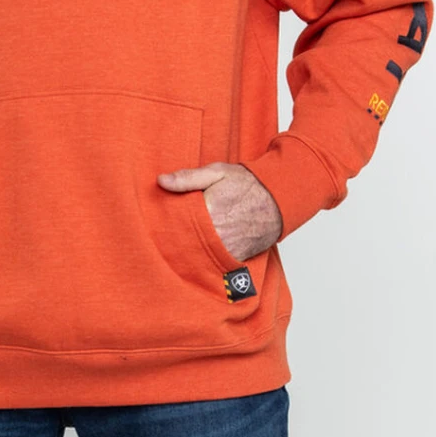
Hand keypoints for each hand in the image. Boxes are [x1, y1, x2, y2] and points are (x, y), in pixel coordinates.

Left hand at [157, 161, 282, 262]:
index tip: (155, 227)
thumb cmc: (248, 184)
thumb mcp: (217, 173)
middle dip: (174, 243)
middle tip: (162, 241)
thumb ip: (188, 178)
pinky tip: (198, 254)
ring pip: (198, 257)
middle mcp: (217, 234)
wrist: (280, 199)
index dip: (164, 228)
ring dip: (188, 254)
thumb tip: (161, 181)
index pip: (175, 226)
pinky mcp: (236, 258)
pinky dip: (206, 260)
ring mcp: (227, 249)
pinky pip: (215, 263)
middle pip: (184, 244)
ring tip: (178, 249)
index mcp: (208, 212)